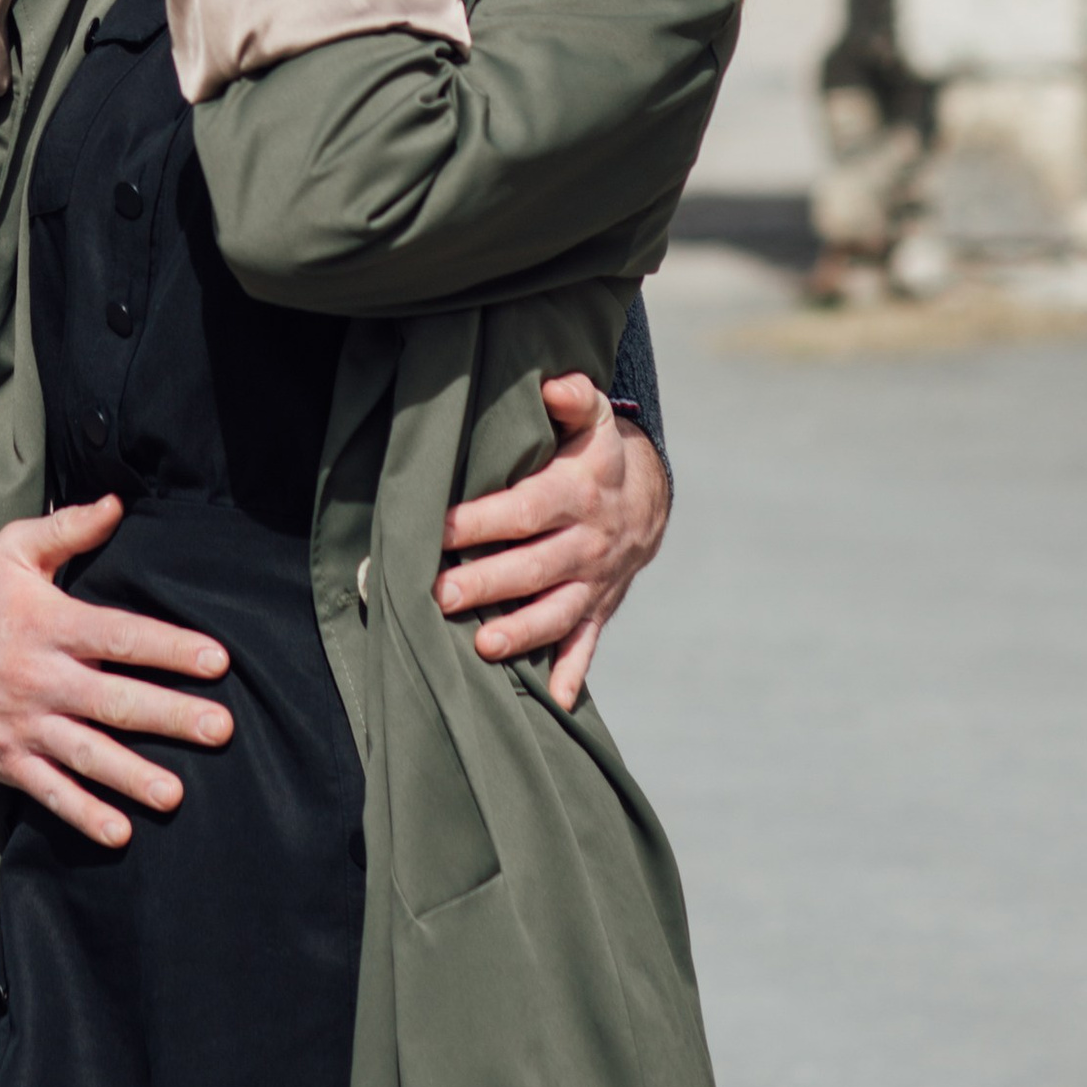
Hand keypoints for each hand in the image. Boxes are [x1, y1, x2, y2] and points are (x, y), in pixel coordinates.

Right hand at [0, 505, 232, 848]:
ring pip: (86, 754)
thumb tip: (117, 503)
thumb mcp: (15, 549)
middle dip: (170, 716)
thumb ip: (69, 529)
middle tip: (220, 729)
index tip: (216, 660)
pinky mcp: (6, 760)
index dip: (168, 648)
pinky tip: (119, 832)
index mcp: (49, 624)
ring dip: (132, 776)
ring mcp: (23, 724)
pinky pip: (49, 792)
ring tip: (176, 794)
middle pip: (114, 699)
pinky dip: (82, 814)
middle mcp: (41, 677)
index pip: (119, 636)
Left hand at [433, 374, 668, 710]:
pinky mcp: (599, 608)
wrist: (647, 498)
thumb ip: (574, 399)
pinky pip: (587, 644)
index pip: (525, 509)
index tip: (440, 528)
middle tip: (441, 596)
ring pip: (558, 613)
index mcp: (578, 493)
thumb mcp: (592, 418)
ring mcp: (595, 581)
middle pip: (534, 567)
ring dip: (522, 633)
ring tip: (482, 647)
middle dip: (489, 583)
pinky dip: (573, 673)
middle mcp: (588, 542)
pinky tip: (554, 701)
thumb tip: (556, 384)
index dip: (483, 519)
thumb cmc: (596, 452)